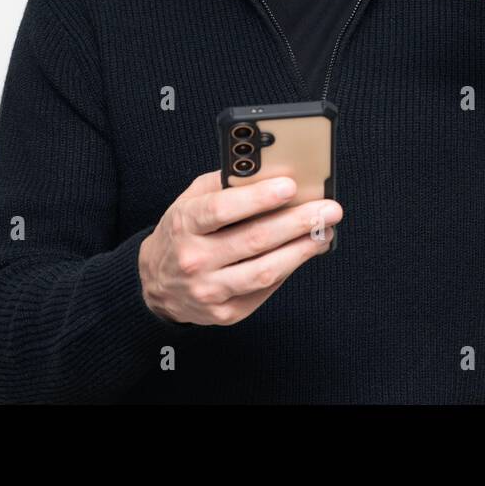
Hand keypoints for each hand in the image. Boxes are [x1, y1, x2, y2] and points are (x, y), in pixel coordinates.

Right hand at [138, 168, 341, 325]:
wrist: (156, 283)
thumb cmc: (181, 233)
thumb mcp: (190, 200)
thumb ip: (224, 184)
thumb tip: (270, 172)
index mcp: (184, 224)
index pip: (222, 209)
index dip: (258, 198)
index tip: (290, 186)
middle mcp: (194, 259)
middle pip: (253, 240)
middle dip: (298, 222)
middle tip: (328, 209)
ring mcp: (209, 290)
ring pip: (265, 271)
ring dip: (302, 250)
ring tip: (324, 232)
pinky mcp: (225, 313)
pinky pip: (265, 290)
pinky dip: (288, 269)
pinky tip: (303, 252)